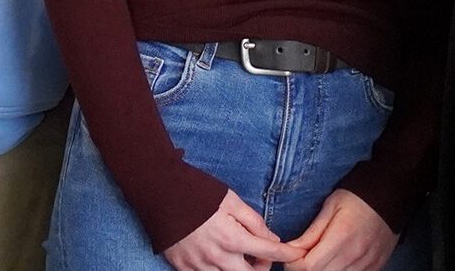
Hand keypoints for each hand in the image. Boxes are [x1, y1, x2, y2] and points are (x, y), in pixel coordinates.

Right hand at [164, 190, 301, 270]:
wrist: (158, 193)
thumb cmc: (197, 192)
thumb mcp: (231, 200)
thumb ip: (254, 221)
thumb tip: (272, 238)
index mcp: (232, 238)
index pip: (269, 252)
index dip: (287, 254)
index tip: (296, 255)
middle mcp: (217, 257)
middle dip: (262, 267)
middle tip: (261, 254)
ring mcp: (198, 265)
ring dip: (240, 269)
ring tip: (239, 254)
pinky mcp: (183, 267)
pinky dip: (218, 270)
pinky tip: (218, 258)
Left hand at [284, 190, 395, 270]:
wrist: (390, 195)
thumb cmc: (356, 198)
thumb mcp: (329, 207)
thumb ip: (311, 233)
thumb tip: (291, 250)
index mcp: (341, 236)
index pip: (309, 266)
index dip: (294, 264)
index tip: (290, 255)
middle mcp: (355, 254)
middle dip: (306, 268)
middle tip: (302, 256)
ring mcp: (367, 264)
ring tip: (319, 257)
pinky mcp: (375, 268)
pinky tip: (335, 262)